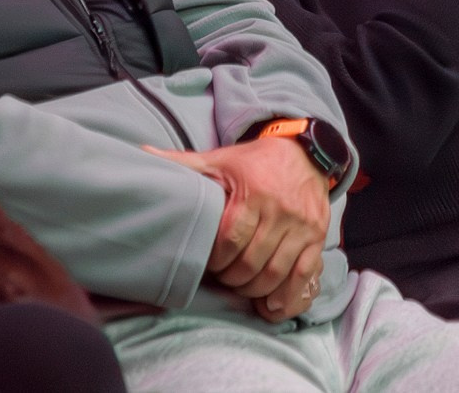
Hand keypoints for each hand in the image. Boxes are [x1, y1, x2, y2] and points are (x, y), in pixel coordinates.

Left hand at [152, 137, 330, 320]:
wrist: (305, 153)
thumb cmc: (255, 163)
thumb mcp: (219, 160)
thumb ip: (183, 164)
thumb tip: (141, 153)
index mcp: (254, 193)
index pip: (231, 240)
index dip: (217, 261)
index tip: (211, 263)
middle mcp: (281, 210)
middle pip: (251, 263)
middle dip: (232, 279)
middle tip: (225, 278)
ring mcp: (302, 225)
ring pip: (275, 273)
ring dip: (254, 289)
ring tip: (243, 286)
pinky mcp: (317, 236)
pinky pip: (304, 274)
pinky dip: (287, 296)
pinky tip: (271, 304)